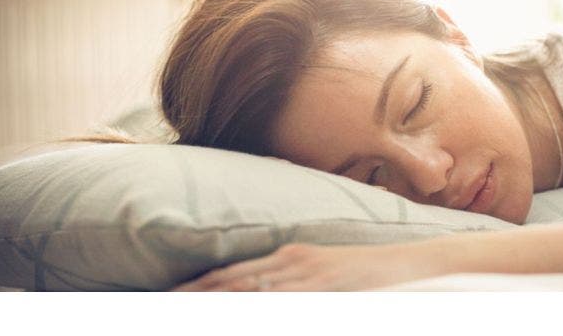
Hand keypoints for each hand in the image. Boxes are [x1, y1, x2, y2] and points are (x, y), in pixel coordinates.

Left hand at [172, 243, 439, 291]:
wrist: (401, 260)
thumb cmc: (363, 270)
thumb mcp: (323, 272)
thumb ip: (293, 282)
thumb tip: (262, 295)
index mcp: (287, 254)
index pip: (232, 272)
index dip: (198, 285)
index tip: (168, 296)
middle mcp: (290, 259)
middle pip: (231, 279)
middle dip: (194, 293)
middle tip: (161, 303)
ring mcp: (305, 271)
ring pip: (248, 287)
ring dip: (214, 299)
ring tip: (182, 309)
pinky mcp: (321, 283)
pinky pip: (281, 296)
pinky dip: (254, 302)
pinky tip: (234, 308)